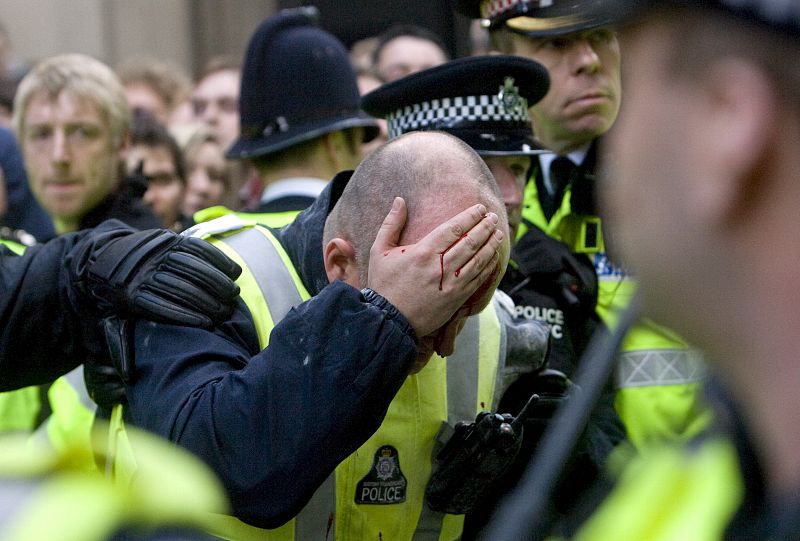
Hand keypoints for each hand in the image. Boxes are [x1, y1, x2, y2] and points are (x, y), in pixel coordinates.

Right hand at [69, 222, 241, 327]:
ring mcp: (141, 277)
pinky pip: (161, 308)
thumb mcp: (164, 245)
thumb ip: (191, 253)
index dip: (220, 261)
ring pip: (181, 290)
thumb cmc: (143, 258)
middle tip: (233, 297)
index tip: (237, 273)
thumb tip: (234, 269)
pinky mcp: (130, 297)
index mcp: (165, 242)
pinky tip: (203, 323)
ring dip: (206, 303)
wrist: (97, 262)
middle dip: (217, 284)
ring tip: (223, 313)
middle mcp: (154, 257)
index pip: (199, 249)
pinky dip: (184, 316)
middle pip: (194, 271)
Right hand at [366, 197, 504, 337]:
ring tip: (498, 233)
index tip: (480, 209)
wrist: (388, 320)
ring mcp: (450, 284)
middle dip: (484, 227)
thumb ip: (391, 224)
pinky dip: (488, 266)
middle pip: (470, 242)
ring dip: (490, 245)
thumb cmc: (383, 284)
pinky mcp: (456, 299)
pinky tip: (493, 257)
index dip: (470, 216)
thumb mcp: (379, 251)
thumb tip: (400, 200)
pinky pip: (477, 279)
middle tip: (493, 217)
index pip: (453, 229)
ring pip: (477, 260)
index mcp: (423, 252)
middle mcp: (440, 267)